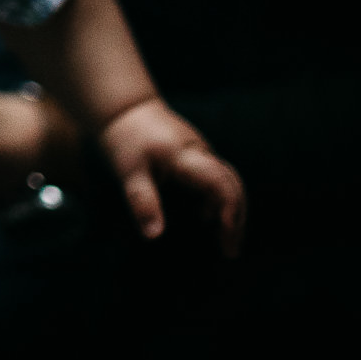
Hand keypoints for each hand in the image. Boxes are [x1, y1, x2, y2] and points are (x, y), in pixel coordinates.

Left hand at [98, 98, 245, 255]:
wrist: (124, 108)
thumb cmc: (124, 138)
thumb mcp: (127, 170)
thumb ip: (142, 201)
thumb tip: (154, 237)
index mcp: (187, 156)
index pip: (222, 184)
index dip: (230, 213)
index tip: (225, 241)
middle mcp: (201, 153)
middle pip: (233, 184)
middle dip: (236, 218)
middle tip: (229, 250)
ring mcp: (201, 153)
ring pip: (227, 181)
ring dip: (229, 210)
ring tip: (223, 241)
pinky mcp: (196, 155)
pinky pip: (216, 178)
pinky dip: (218, 200)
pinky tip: (205, 219)